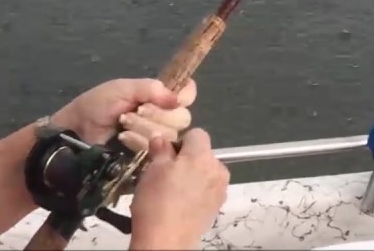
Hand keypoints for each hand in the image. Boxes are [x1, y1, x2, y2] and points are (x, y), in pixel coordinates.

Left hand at [50, 77, 197, 144]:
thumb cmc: (97, 105)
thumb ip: (150, 88)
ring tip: (123, 125)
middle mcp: (164, 117)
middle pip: (182, 118)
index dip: (183, 96)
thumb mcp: (122, 89)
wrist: (77, 132)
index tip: (170, 100)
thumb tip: (177, 99)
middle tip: (135, 112)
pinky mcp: (149, 157)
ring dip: (145, 128)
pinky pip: (157, 152)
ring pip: (170, 135)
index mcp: (160, 96)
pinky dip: (139, 142)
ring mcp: (157, 139)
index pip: (188, 94)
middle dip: (157, 114)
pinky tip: (124, 139)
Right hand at [128, 130, 229, 249]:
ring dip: (194, 175)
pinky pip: (209, 188)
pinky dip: (198, 190)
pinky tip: (183, 203)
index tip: (167, 155)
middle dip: (188, 159)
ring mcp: (220, 188)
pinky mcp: (218, 205)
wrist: (167, 240)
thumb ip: (160, 149)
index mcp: (202, 155)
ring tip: (174, 191)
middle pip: (204, 153)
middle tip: (167, 173)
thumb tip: (160, 137)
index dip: (181, 141)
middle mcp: (217, 168)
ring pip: (207, 171)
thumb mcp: (153, 170)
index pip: (197, 134)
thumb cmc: (157, 202)